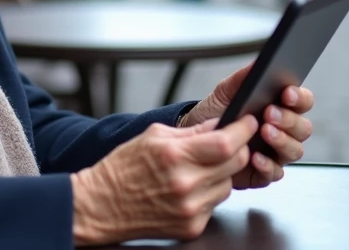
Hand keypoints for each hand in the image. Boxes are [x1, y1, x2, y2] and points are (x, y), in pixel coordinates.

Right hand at [70, 116, 257, 244]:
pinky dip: (209, 193)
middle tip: (230, 141)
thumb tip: (221, 124)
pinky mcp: (192, 227)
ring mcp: (190, 209)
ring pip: (228, 184)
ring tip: (198, 168)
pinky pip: (215, 204)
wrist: (101, 205)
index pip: (226, 143)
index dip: (243, 130)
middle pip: (235, 163)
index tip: (248, 122)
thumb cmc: (122, 168)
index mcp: (174, 155)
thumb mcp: (153, 136)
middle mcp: (185, 184)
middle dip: (238, 148)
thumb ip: (191, 131)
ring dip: (222, 172)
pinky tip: (189, 188)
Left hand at [179, 64, 314, 189]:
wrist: (196, 140)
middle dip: (289, 120)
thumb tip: (258, 62)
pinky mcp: (265, 172)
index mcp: (279, 107)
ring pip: (295, 150)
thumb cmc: (215, 114)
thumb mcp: (225, 93)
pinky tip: (255, 157)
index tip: (286, 93)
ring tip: (264, 132)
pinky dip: (267, 165)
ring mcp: (276, 152)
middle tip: (270, 113)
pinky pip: (276, 172)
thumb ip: (243, 78)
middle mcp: (283, 131)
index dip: (299, 97)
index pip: (302, 101)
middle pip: (303, 127)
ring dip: (282, 141)